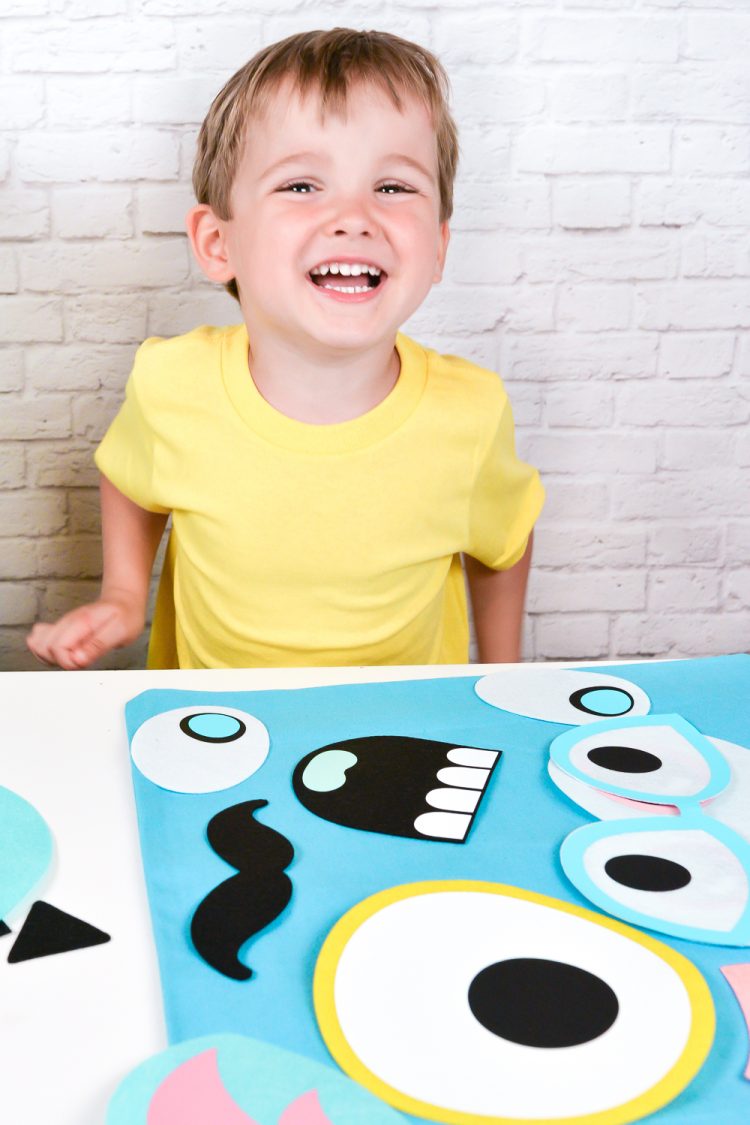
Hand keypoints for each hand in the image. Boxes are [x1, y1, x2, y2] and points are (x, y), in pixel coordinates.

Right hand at [26, 596, 144, 669]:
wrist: (124, 600)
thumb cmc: (125, 615)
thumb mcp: (120, 631)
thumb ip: (98, 646)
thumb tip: (77, 660)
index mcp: (80, 622)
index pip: (56, 647)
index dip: (67, 661)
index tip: (82, 661)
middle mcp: (67, 623)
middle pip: (43, 648)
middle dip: (58, 661)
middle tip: (79, 659)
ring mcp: (62, 625)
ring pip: (37, 645)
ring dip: (51, 657)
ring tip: (72, 657)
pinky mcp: (61, 630)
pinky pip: (41, 642)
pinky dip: (48, 652)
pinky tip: (66, 654)